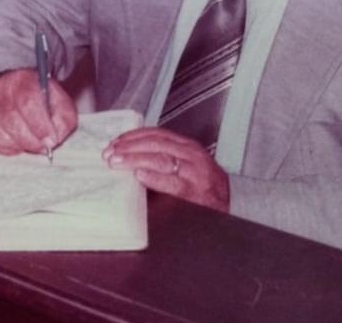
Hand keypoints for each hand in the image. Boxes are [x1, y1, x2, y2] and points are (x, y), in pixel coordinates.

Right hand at [0, 68, 77, 156]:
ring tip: (31, 144)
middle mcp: (1, 90)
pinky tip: (17, 144)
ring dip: (19, 145)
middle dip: (31, 140)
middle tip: (43, 147)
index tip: (51, 140)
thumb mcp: (59, 100)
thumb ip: (64, 118)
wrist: (14, 86)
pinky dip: (6, 149)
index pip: (28, 101)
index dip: (40, 125)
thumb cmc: (40, 98)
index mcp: (24, 80)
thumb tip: (56, 137)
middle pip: (11, 119)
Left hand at [103, 127, 229, 211]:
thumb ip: (160, 160)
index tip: (115, 142)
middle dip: (130, 147)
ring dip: (136, 159)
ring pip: (162, 159)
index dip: (133, 136)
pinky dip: (154, 178)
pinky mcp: (197, 193)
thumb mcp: (185, 167)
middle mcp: (192, 156)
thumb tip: (126, 159)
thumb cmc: (203, 188)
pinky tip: (140, 176)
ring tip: (118, 162)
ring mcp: (196, 174)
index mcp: (187, 147)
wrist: (231, 208)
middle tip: (110, 153)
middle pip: (156, 143)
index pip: (157, 134)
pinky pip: (173, 183)